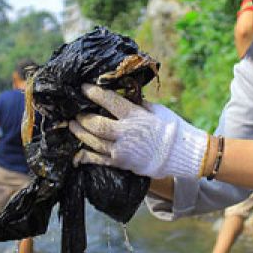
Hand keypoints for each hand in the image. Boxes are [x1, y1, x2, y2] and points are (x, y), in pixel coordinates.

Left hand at [69, 84, 207, 178]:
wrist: (180, 154)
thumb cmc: (169, 127)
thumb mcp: (155, 109)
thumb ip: (136, 102)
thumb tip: (121, 91)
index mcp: (135, 116)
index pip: (109, 101)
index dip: (93, 93)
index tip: (83, 88)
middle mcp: (126, 133)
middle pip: (96, 124)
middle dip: (83, 118)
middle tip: (76, 112)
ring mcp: (122, 151)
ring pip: (93, 142)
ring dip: (80, 133)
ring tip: (73, 125)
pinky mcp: (120, 164)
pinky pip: (97, 160)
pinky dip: (84, 155)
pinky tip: (77, 151)